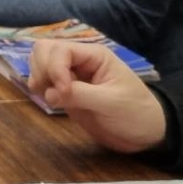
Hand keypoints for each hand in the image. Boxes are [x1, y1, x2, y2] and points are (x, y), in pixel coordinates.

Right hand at [28, 40, 166, 153]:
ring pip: (39, 61)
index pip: (61, 50)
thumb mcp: (111, 103)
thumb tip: (49, 94)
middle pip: (44, 49)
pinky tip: (49, 99)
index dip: (55, 68)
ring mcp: (70, 74)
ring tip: (50, 96)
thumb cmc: (135, 113)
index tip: (63, 91)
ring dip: (38, 76)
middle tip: (51, 92)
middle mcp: (79, 60)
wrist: (144, 133)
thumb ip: (80, 95)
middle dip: (42, 69)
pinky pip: (43, 79)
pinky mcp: (65, 90)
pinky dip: (39, 86)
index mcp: (94, 56)